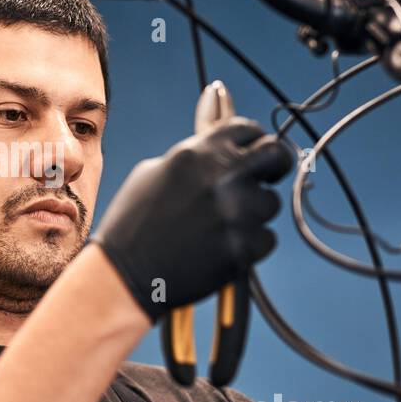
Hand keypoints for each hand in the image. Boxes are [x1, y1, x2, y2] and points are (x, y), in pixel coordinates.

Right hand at [88, 117, 292, 319]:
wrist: (123, 274)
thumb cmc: (132, 224)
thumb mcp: (153, 172)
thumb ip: (193, 153)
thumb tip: (218, 127)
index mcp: (198, 153)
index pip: (248, 129)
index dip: (252, 141)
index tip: (251, 152)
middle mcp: (222, 176)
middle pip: (277, 155)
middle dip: (275, 164)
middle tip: (266, 177)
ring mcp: (236, 212)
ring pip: (270, 203)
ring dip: (253, 212)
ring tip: (218, 226)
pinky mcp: (243, 247)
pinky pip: (265, 238)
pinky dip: (248, 244)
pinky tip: (219, 248)